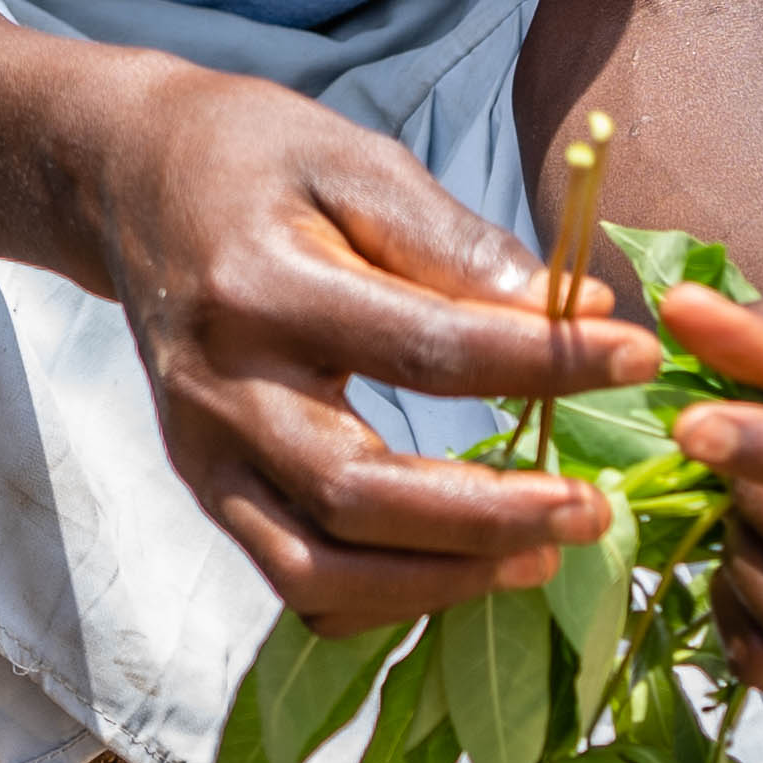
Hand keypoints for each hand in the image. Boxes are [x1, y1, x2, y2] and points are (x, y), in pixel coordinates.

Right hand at [85, 64, 665, 630]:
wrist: (128, 179)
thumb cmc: (257, 161)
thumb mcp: (357, 163)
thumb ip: (458, 246)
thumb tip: (576, 311)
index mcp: (261, 287)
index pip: (423, 348)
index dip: (541, 363)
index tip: (634, 354)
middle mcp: (221, 388)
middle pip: (358, 496)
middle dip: (490, 517)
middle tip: (591, 508)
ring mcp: (202, 451)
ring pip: (317, 571)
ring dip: (440, 582)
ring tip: (540, 554)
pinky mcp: (206, 486)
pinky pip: (293, 583)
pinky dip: (380, 601)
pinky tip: (458, 569)